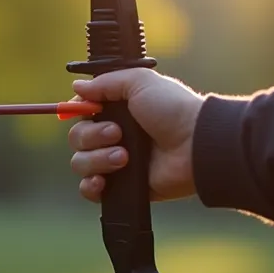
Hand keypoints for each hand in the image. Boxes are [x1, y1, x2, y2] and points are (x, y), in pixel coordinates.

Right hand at [68, 68, 204, 202]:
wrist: (195, 145)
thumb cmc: (172, 110)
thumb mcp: (139, 83)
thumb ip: (106, 82)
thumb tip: (77, 86)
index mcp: (118, 110)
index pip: (82, 112)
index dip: (79, 111)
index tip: (88, 110)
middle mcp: (115, 135)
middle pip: (77, 138)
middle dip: (92, 136)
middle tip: (118, 134)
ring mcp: (116, 162)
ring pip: (80, 163)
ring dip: (96, 159)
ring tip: (124, 158)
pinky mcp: (122, 186)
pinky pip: (89, 190)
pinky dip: (91, 186)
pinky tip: (103, 181)